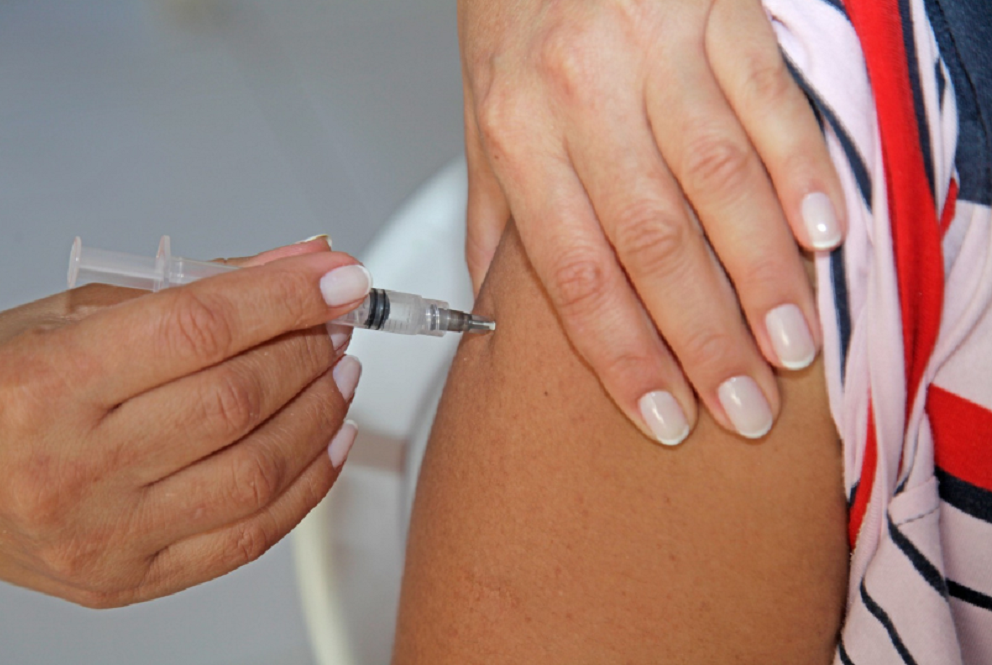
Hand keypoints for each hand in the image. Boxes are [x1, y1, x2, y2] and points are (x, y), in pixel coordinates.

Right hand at [0, 238, 369, 606]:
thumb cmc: (4, 396)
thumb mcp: (77, 318)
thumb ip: (193, 292)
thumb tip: (296, 264)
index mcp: (45, 387)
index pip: (199, 329)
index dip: (286, 297)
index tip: (340, 279)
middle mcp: (73, 468)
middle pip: (237, 399)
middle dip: (309, 350)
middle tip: (335, 322)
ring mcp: (106, 535)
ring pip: (258, 469)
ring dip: (321, 411)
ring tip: (337, 371)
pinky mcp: (134, 580)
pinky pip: (253, 535)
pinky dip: (311, 481)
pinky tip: (330, 438)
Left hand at [460, 0, 845, 442]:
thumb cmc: (517, 11)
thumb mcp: (483, 112)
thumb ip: (496, 214)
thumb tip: (491, 311)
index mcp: (517, 131)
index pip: (574, 272)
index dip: (623, 356)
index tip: (663, 417)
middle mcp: (581, 94)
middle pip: (651, 242)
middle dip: (703, 338)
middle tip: (742, 409)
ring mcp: (653, 48)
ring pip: (717, 181)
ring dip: (761, 274)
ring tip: (789, 348)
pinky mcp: (717, 10)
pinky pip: (767, 100)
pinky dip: (801, 169)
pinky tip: (823, 234)